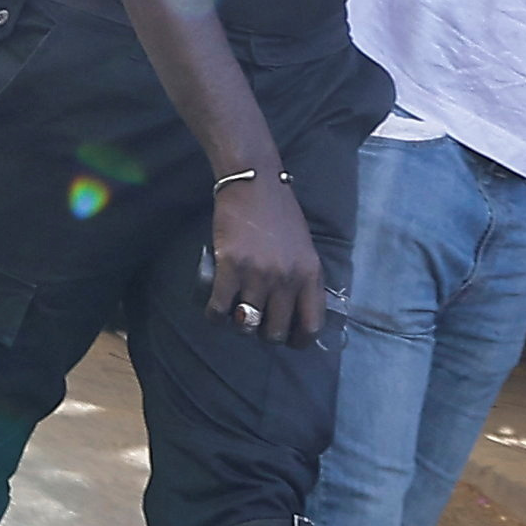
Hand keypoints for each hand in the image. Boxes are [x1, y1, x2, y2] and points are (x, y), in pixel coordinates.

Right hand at [205, 171, 328, 348]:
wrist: (254, 183)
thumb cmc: (280, 215)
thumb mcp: (305, 249)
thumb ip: (303, 280)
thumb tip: (295, 313)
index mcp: (310, 275)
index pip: (311, 326)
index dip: (299, 341)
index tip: (288, 340)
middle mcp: (287, 279)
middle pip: (275, 332)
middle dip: (264, 335)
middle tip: (257, 324)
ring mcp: (258, 274)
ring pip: (246, 325)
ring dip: (239, 326)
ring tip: (235, 316)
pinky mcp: (230, 266)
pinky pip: (220, 309)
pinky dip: (215, 316)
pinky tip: (214, 311)